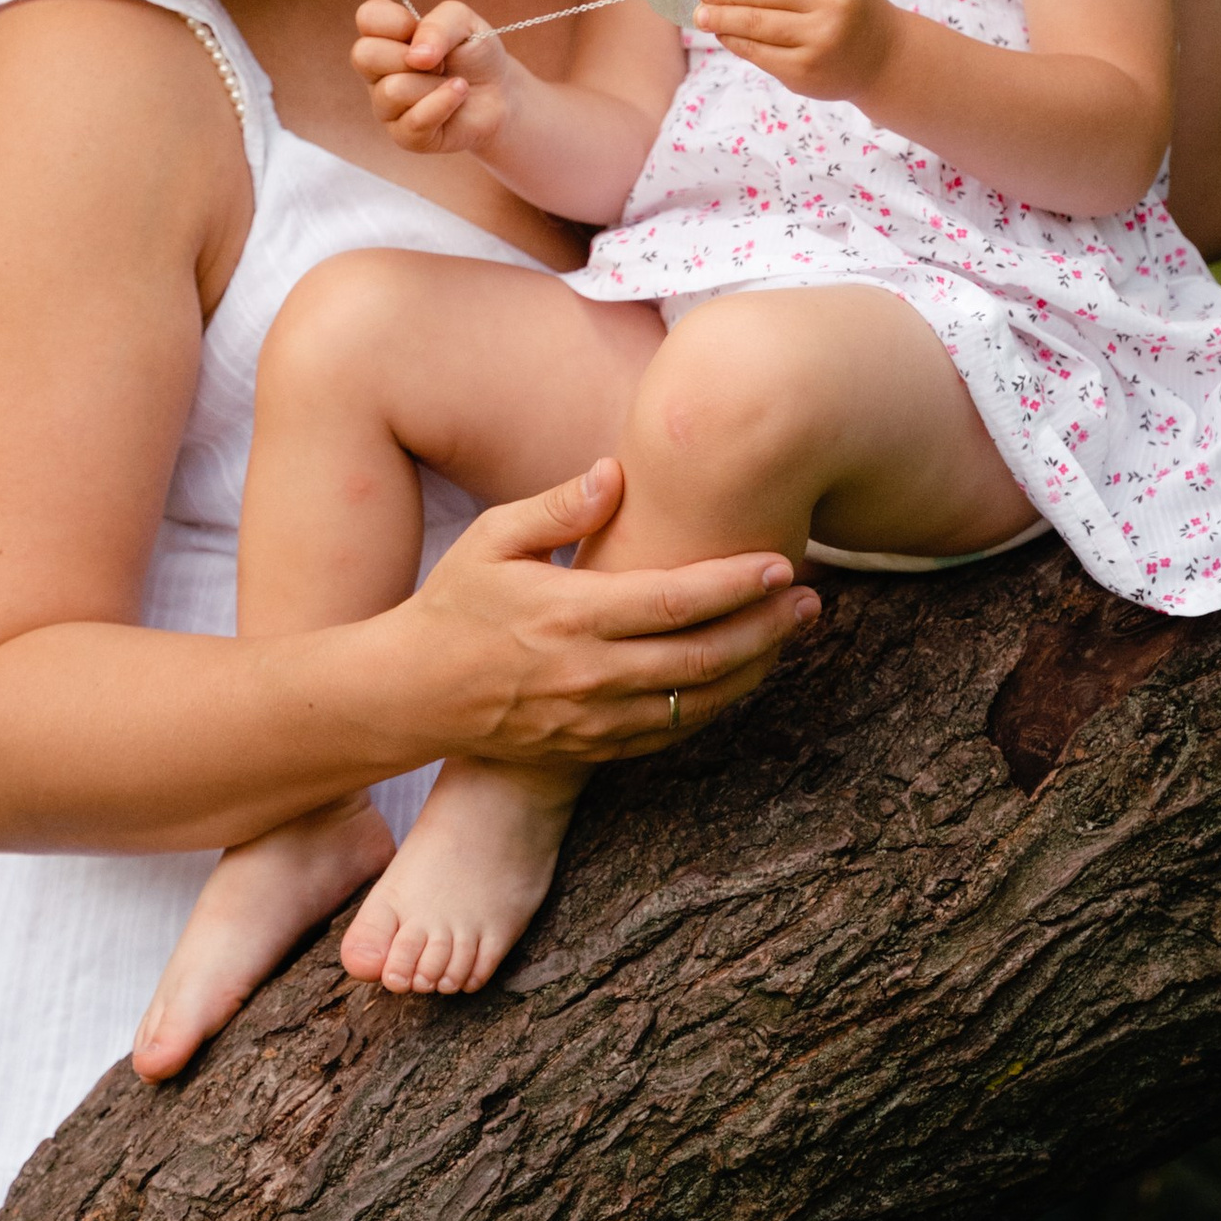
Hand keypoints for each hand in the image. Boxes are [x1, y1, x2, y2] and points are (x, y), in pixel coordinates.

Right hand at [351, 0, 510, 154]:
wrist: (500, 94)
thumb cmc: (473, 55)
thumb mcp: (463, 22)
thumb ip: (437, 24)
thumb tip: (416, 57)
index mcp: (383, 37)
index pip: (366, 17)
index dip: (395, 20)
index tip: (419, 29)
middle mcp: (376, 73)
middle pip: (363, 55)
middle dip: (410, 55)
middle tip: (438, 61)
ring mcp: (386, 107)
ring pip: (392, 90)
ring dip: (433, 83)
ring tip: (451, 81)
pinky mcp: (404, 136)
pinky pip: (415, 121)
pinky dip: (445, 103)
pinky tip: (459, 95)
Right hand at [397, 460, 819, 763]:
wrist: (410, 694)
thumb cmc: (453, 603)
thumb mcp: (491, 538)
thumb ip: (558, 506)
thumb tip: (617, 471)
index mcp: (567, 615)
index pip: (672, 602)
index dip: (733, 585)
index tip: (780, 564)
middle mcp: (587, 674)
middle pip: (701, 659)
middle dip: (766, 630)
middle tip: (811, 602)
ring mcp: (592, 720)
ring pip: (696, 704)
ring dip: (752, 671)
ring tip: (789, 636)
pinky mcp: (591, 749)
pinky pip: (670, 734)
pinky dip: (714, 707)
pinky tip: (739, 678)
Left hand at [695, 0, 896, 101]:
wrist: (883, 57)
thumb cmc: (846, 7)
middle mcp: (830, 2)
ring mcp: (818, 39)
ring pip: (753, 22)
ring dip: (720, 17)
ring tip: (700, 14)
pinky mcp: (804, 70)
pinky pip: (757, 52)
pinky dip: (733, 41)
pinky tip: (722, 34)